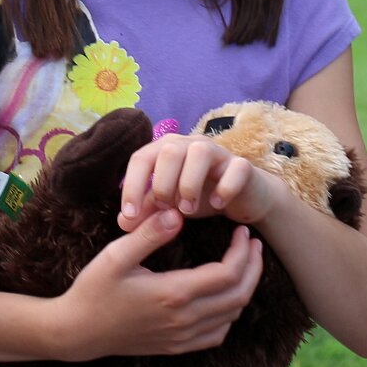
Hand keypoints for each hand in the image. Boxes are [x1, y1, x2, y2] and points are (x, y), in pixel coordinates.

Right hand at [46, 209, 262, 359]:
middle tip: (252, 244)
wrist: (78, 332)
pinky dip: (230, 313)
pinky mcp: (177, 347)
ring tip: (244, 263)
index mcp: (173, 294)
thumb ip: (149, 235)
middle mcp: (184, 320)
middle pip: (239, 296)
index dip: (243, 252)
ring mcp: (182, 337)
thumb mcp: (115, 256)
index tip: (243, 232)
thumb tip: (177, 214)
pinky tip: (224, 296)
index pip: (228, 274)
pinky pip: (218, 334)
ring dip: (245, 288)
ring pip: (232, 315)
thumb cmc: (93, 290)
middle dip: (253, 268)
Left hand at [117, 133, 281, 230]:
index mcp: (166, 150)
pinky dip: (225, 188)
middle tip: (168, 210)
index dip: (132, 187)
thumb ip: (147, 212)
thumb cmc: (200, 197)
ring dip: (189, 184)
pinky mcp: (243, 165)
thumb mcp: (169, 207)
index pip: (141, 158)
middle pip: (169, 151)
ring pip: (199, 152)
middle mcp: (190, 144)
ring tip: (188, 210)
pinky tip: (218, 206)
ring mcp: (218, 151)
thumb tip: (123, 223)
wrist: (242, 198)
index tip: (130, 216)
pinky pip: (235, 168)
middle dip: (163, 185)